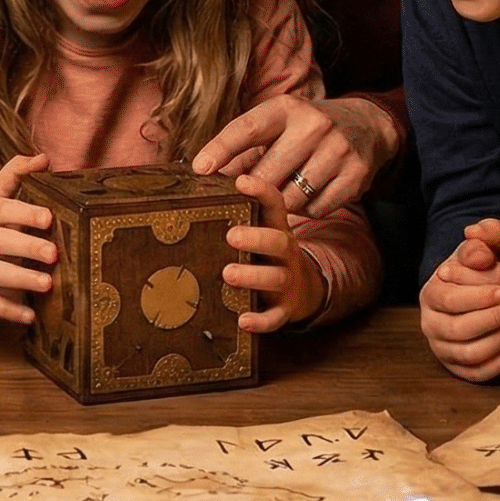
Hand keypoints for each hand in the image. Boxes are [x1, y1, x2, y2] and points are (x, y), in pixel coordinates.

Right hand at [0, 154, 55, 324]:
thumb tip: (44, 158)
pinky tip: (29, 316)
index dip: (24, 213)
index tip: (49, 217)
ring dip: (19, 279)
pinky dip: (6, 310)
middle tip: (54, 254)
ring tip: (47, 284)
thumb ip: (14, 175)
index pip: (1, 209)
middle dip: (26, 247)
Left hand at [192, 97, 397, 217]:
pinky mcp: (356, 175)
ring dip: (281, 203)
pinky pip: (316, 209)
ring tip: (284, 190)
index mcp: (287, 108)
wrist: (368, 125)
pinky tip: (308, 195)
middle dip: (252, 190)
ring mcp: (338, 150)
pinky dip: (307, 209)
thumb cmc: (307, 128)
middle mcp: (314, 126)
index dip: (222, 148)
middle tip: (246, 195)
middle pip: (267, 175)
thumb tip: (205, 172)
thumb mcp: (279, 122)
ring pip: (291, 198)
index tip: (200, 169)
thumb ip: (246, 144)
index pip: (248, 128)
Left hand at [223, 174, 327, 332]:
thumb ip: (235, 212)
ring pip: (275, 278)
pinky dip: (261, 321)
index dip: (261, 191)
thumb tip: (197, 179)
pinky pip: (275, 317)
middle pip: (279, 241)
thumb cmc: (265, 254)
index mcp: (276, 229)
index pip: (274, 205)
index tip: (241, 181)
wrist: (301, 291)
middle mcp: (285, 253)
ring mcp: (286, 282)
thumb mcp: (259, 230)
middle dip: (256, 237)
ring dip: (252, 276)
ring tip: (228, 273)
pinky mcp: (284, 310)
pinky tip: (243, 320)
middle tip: (231, 235)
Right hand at [418, 219, 499, 382]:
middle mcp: (431, 323)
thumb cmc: (496, 266)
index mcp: (431, 292)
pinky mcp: (461, 367)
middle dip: (490, 319)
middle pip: (457, 329)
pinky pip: (478, 372)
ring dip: (499, 339)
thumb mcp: (497, 244)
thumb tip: (474, 235)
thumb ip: (489, 234)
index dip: (476, 296)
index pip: (447, 299)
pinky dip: (499, 361)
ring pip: (469, 354)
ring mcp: (445, 348)